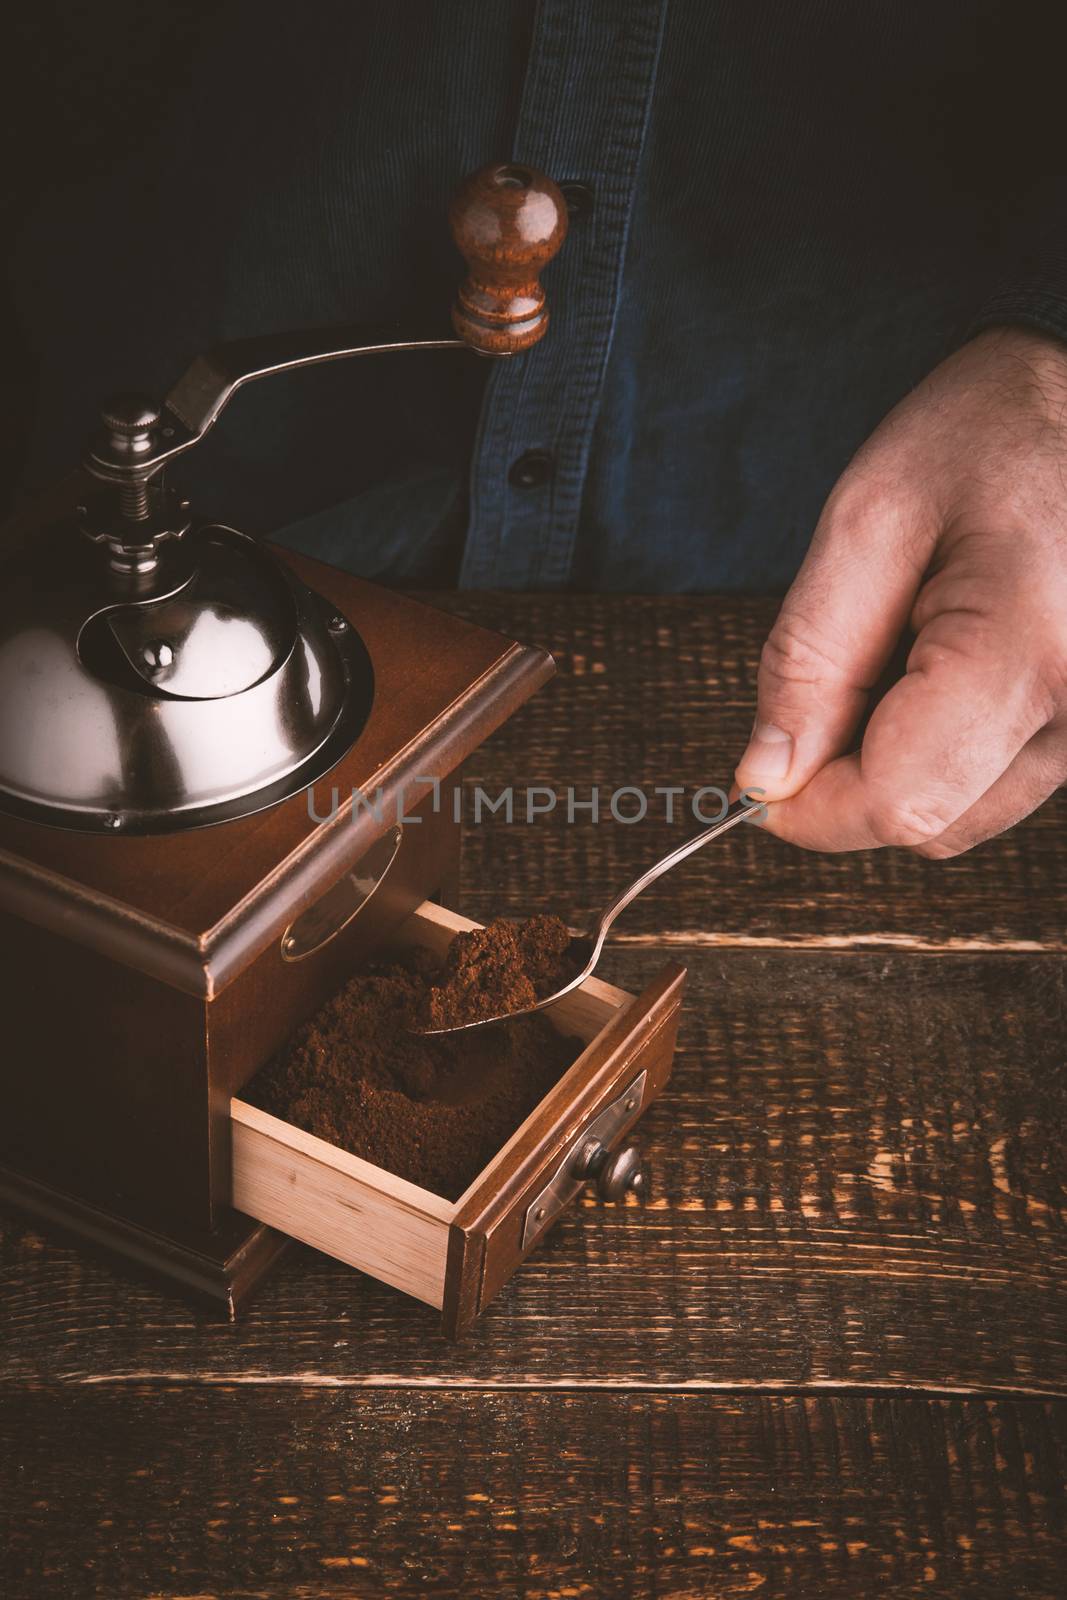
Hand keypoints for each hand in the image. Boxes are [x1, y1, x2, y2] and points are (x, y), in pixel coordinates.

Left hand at [734, 326, 1066, 854]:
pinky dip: (945, 751)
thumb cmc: (985, 434)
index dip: (810, 810)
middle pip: (932, 822)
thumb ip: (808, 658)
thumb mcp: (868, 521)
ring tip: (906, 647)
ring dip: (901, 763)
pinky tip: (943, 666)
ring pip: (964, 814)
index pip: (900, 801)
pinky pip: (999, 785)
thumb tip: (766, 776)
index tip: (760, 782)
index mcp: (1030, 648)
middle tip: (834, 677)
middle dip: (850, 782)